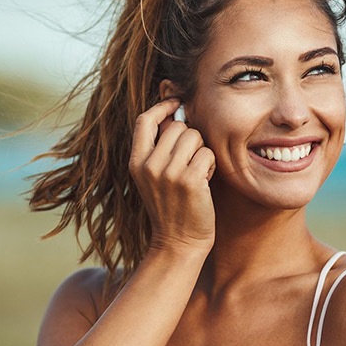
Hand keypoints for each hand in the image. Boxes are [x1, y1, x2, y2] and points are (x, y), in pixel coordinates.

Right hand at [130, 98, 216, 252]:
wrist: (178, 242)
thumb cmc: (171, 205)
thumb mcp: (153, 176)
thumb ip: (159, 147)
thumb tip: (176, 113)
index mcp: (136, 162)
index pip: (145, 120)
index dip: (162, 107)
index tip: (176, 104)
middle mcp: (149, 165)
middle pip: (178, 127)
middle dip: (190, 139)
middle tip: (190, 162)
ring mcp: (168, 173)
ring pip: (194, 137)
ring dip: (201, 152)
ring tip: (196, 172)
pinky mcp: (189, 180)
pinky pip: (207, 153)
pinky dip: (210, 165)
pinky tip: (204, 182)